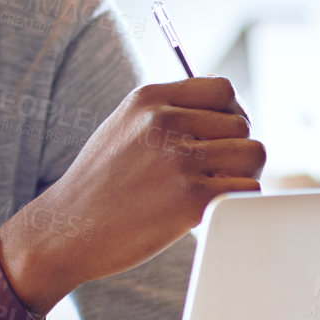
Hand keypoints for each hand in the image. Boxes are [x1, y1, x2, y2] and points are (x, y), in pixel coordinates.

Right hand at [0, 76, 264, 318]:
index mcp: (149, 99)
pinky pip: (248, 190)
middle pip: (242, 124)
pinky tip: (211, 210)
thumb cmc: (99, 185)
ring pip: (253, 154)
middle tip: (213, 174)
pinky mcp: (191, 198)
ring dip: (242, 175)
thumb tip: (227, 115)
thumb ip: (168, 114)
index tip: (219, 138)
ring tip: (214, 190)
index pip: (223, 89)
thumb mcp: (124, 127)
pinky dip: (239, 202)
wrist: (66, 230)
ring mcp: (178, 159)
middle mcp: (164, 122)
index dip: (231, 114)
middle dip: (235, 150)